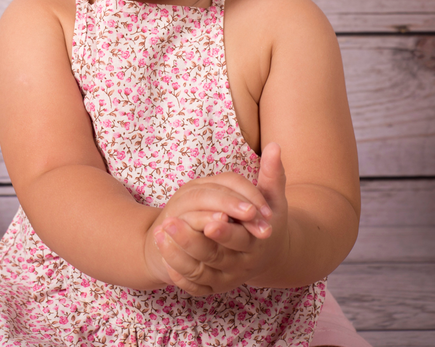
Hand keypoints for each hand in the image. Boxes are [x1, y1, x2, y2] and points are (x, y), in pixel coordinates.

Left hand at [150, 143, 289, 295]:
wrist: (265, 253)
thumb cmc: (266, 219)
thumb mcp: (273, 200)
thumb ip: (272, 175)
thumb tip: (275, 146)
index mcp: (256, 244)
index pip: (239, 239)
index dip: (224, 232)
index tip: (209, 220)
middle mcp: (241, 265)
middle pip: (214, 256)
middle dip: (190, 241)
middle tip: (168, 222)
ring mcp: (225, 278)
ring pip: (199, 273)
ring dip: (177, 256)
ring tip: (158, 233)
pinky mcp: (212, 287)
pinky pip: (193, 286)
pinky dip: (178, 276)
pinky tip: (163, 257)